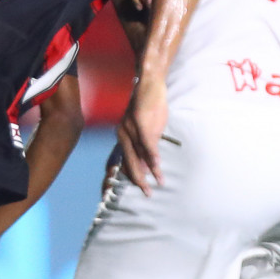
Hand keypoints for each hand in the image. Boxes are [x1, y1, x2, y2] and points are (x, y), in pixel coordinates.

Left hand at [116, 79, 167, 193]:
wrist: (149, 84)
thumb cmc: (148, 105)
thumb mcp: (145, 127)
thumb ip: (145, 143)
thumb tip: (149, 161)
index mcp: (122, 135)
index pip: (125, 160)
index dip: (132, 175)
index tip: (139, 187)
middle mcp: (123, 134)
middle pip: (130, 163)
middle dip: (139, 180)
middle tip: (147, 194)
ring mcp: (132, 130)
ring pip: (139, 157)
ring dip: (149, 172)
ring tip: (156, 185)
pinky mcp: (142, 125)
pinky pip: (147, 146)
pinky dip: (153, 158)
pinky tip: (157, 169)